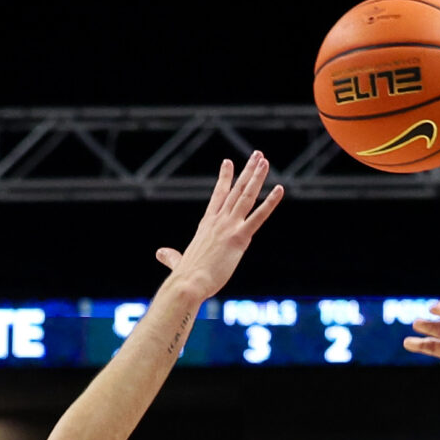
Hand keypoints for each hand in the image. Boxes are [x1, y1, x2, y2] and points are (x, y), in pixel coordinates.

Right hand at [154, 154, 283, 301]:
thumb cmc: (184, 277)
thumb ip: (171, 256)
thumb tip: (160, 254)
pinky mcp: (239, 238)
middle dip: (247, 171)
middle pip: (236, 190)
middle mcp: (218, 220)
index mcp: (207, 224)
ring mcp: (228, 226)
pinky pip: (258, 217)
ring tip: (264, 161)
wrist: (187, 284)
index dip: (225, 178)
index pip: (218, 196)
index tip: (229, 162)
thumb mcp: (178, 261)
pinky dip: (270, 202)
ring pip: (246, 196)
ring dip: (256, 177)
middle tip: (257, 155)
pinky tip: (279, 189)